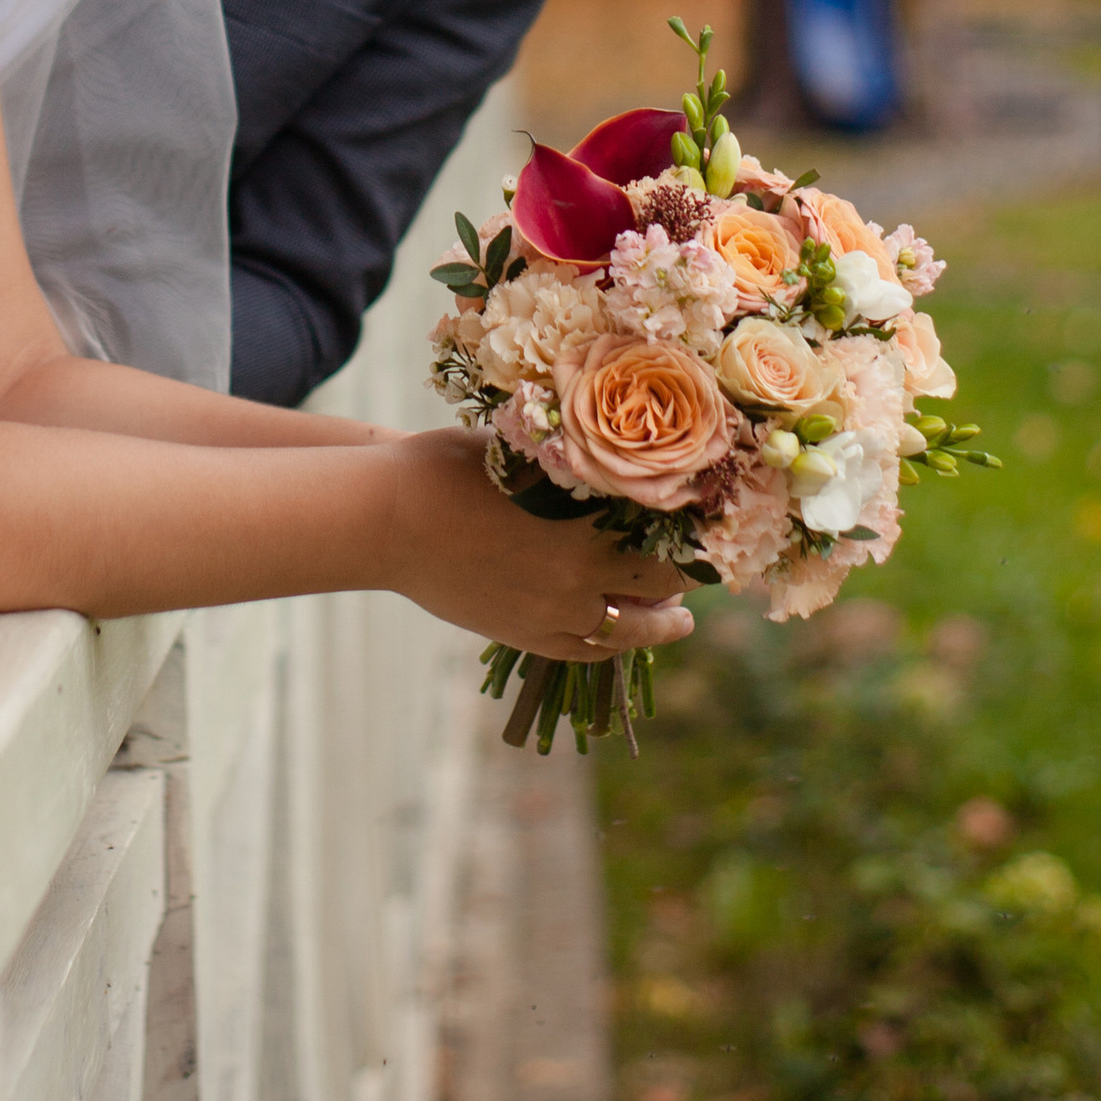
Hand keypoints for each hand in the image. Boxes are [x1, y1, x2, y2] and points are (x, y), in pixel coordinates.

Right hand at [381, 431, 695, 658]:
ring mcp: (553, 611)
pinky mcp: (525, 634)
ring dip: (661, 621)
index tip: (711, 519)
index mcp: (586, 519)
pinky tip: (623, 634)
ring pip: (630, 627)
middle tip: (700, 563)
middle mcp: (581, 573)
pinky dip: (614, 642)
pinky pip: (586, 649)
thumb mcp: (523, 451)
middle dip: (684, 573)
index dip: (695, 527)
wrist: (389, 520)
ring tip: (680, 619)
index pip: (666, 529)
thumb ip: (573, 463)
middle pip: (660, 581)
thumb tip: (618, 458)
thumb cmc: (449, 467)